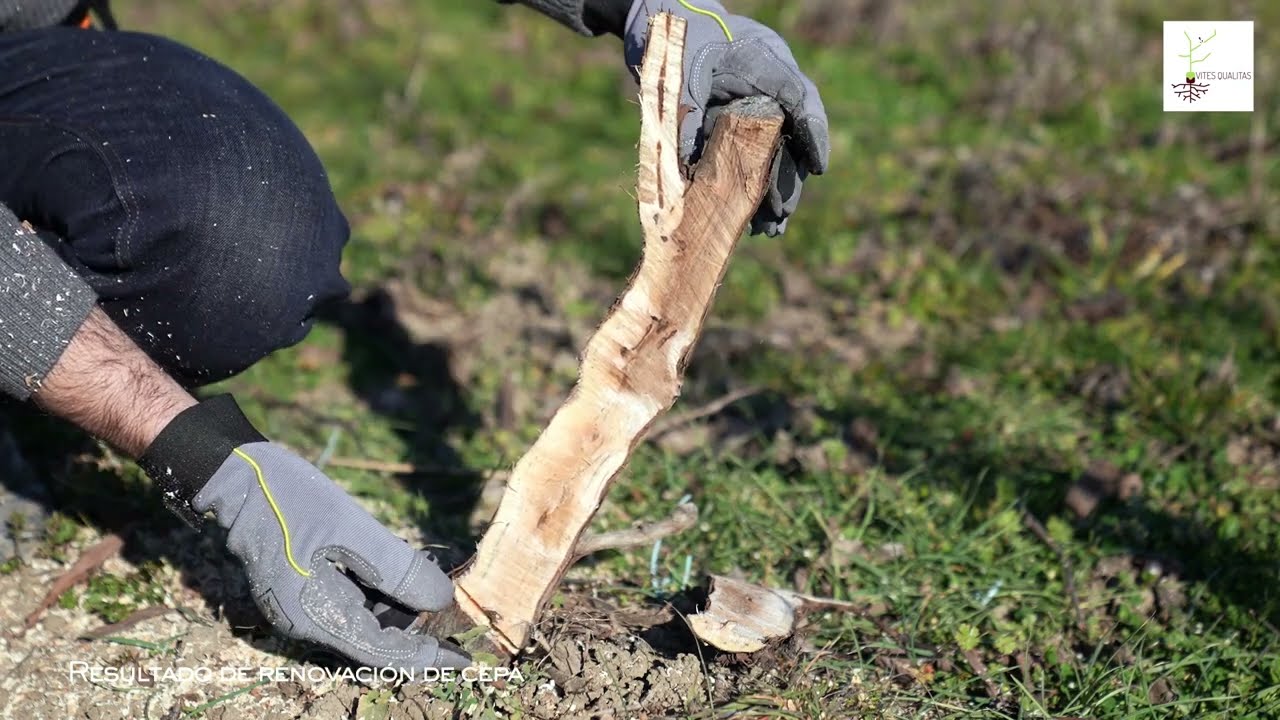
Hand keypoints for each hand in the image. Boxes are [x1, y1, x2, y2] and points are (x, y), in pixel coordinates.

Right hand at [139, 396, 466, 669]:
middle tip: (455, 617)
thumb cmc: (290, 499)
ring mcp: (299, 606)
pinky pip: (348, 605)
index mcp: (314, 616)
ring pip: (362, 623)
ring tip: (434, 592)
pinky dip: (378, 596)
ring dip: (398, 611)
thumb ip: (398, 569)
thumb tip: (441, 599)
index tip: (464, 659)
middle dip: (415, 633)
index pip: (380, 652)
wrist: (234, 475)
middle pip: (372, 642)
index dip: (425, 657)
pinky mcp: (299, 588)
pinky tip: (402, 577)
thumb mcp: (353, 529)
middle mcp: (305, 621)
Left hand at [623, 0, 829, 235]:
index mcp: (762, 59)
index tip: (818, 167)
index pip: (798, 97)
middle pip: (790, 133)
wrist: (660, 21)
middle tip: (781, 216)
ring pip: (775, 149)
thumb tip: (692, 176)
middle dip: (788, 178)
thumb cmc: (672, 41)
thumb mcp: (676, 78)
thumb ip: (688, 120)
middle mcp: (768, 81)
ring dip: (772, 189)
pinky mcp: (741, 118)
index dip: (812, 133)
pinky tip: (749, 217)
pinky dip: (752, 183)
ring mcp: (757, 100)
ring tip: (770, 229)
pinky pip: (755, 153)